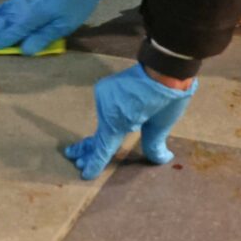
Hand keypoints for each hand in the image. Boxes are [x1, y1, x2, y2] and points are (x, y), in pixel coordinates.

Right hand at [64, 64, 198, 179]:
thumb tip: (161, 159)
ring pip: (103, 120)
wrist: (164, 66)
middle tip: (73, 158)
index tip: (84, 173)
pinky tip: (105, 125)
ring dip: (100, 132)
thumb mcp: (162, 124)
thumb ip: (154, 144)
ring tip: (83, 147)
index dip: (95, 162)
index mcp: (120, 121)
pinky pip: (105, 108)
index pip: (104, 147)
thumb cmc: (167, 98)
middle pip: (97, 134)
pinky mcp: (106, 88)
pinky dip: (106, 117)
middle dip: (86, 149)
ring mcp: (104, 96)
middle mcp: (106, 109)